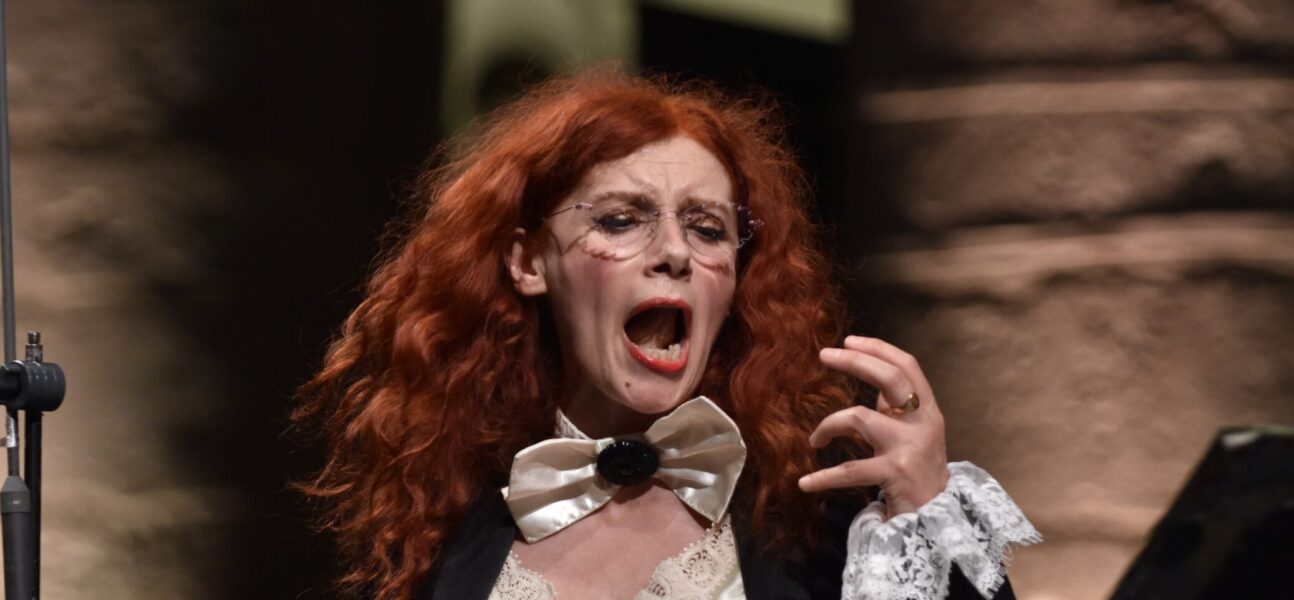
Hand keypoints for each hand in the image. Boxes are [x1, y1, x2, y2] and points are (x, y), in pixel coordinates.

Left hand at [798, 336, 948, 518]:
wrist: (936, 518)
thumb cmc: (917, 470)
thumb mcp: (913, 431)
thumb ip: (895, 405)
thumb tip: (868, 368)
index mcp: (928, 410)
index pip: (908, 366)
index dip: (879, 348)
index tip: (849, 340)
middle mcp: (923, 423)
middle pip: (891, 378)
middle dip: (855, 361)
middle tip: (823, 355)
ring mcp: (910, 447)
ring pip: (859, 417)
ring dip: (828, 425)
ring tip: (815, 440)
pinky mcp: (895, 473)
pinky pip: (850, 469)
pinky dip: (824, 477)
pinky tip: (805, 483)